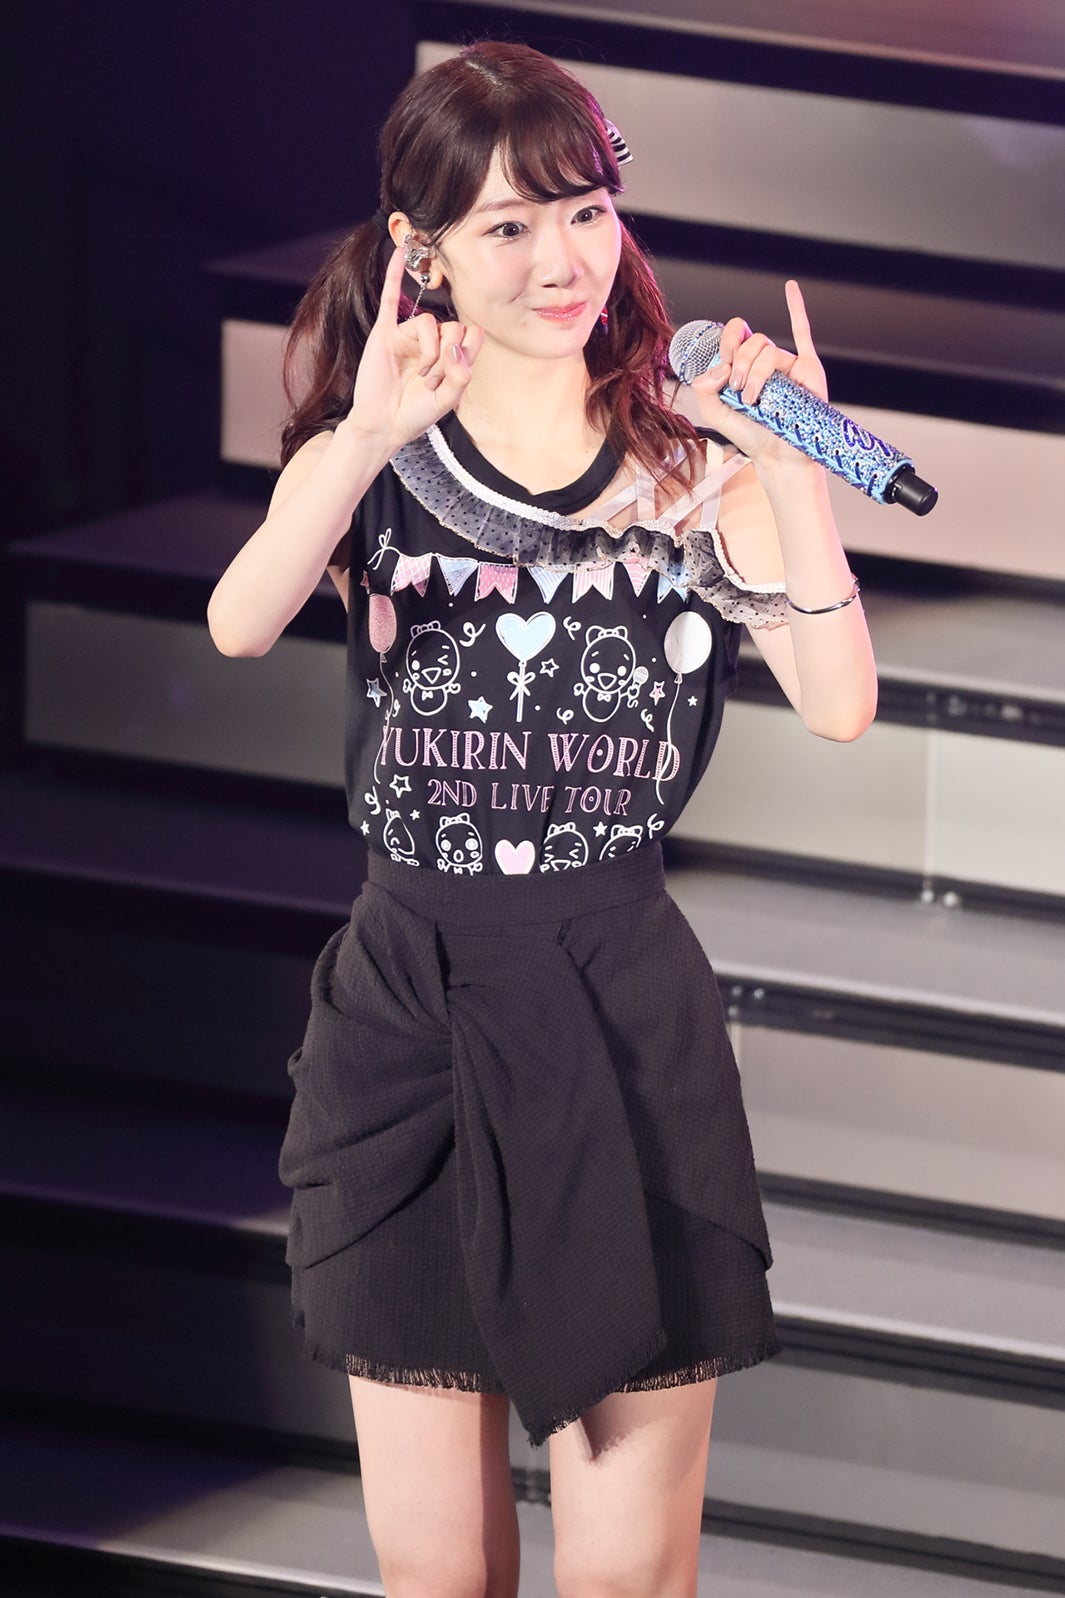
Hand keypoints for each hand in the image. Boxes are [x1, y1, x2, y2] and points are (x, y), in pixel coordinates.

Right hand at [343, 244, 483, 456]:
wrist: (382, 426)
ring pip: (429, 322)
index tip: (456, 374)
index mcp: (449, 355)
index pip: (470, 334)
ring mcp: (408, 336)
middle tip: (432, 380)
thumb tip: (457, 346)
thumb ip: (460, 376)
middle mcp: (431, 342)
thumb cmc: (413, 415)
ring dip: (429, 352)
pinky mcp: (385, 334)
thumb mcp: (446, 402)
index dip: (467, 351)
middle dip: (446, 357)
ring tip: (420, 375)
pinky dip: (393, 275)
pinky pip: (389, 298)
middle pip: (452, 327)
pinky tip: (399, 253)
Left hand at [689, 281, 827, 472]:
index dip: (728, 342)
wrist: (776, 456)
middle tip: (737, 387)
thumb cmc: (751, 435)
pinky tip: (790, 288)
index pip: (736, 336)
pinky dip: (797, 308)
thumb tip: (717, 367)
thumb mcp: (715, 414)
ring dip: (755, 372)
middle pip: (753, 341)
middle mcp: (767, 361)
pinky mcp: (807, 370)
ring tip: (752, 398)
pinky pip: (804, 335)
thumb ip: (704, 390)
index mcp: (745, 364)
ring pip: (769, 349)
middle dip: (740, 362)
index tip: (724, 363)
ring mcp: (788, 364)